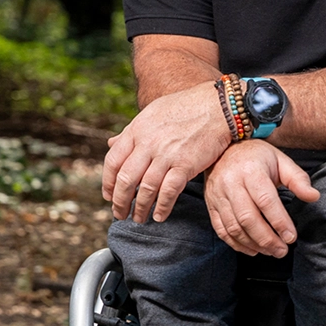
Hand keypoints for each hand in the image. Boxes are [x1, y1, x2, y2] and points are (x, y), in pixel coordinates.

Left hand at [102, 85, 231, 222]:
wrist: (218, 106)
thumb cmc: (185, 107)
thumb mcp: (152, 113)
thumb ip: (131, 131)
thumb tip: (111, 143)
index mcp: (137, 130)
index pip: (113, 161)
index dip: (108, 182)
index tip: (109, 196)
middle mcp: (148, 143)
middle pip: (126, 179)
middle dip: (120, 201)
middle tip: (120, 214)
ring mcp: (167, 154)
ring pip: (146, 188)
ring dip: (140, 208)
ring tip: (139, 219)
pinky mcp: (186, 164)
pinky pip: (168, 191)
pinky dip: (162, 207)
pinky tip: (159, 216)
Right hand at [204, 141, 320, 256]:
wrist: (225, 149)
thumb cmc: (257, 157)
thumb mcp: (281, 161)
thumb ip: (298, 180)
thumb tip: (314, 197)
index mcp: (251, 170)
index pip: (266, 201)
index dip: (279, 222)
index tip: (291, 237)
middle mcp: (231, 183)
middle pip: (248, 218)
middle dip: (267, 239)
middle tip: (282, 251)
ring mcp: (218, 195)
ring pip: (234, 227)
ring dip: (253, 244)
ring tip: (270, 251)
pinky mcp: (211, 205)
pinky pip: (221, 230)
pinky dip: (237, 244)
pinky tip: (252, 249)